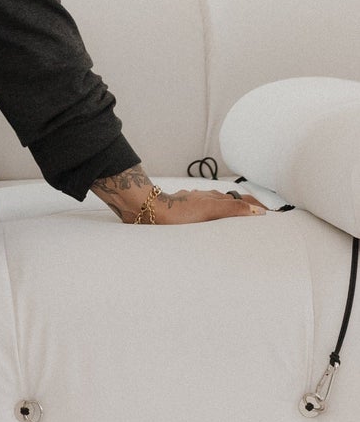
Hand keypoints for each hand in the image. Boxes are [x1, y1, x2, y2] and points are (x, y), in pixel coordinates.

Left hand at [148, 187, 269, 223]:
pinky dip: (213, 217)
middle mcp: (207, 199)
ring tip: (240, 222)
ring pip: (218, 207)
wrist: (149, 210)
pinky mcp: (183, 211)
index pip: (244, 200)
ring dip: (231, 212)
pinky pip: (203, 214)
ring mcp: (194, 204)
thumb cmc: (178, 212)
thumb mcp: (210, 210)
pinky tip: (209, 223)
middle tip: (260, 218)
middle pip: (233, 202)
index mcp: (216, 198)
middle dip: (248, 209)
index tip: (271, 215)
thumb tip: (257, 210)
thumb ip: (233, 208)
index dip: (258, 206)